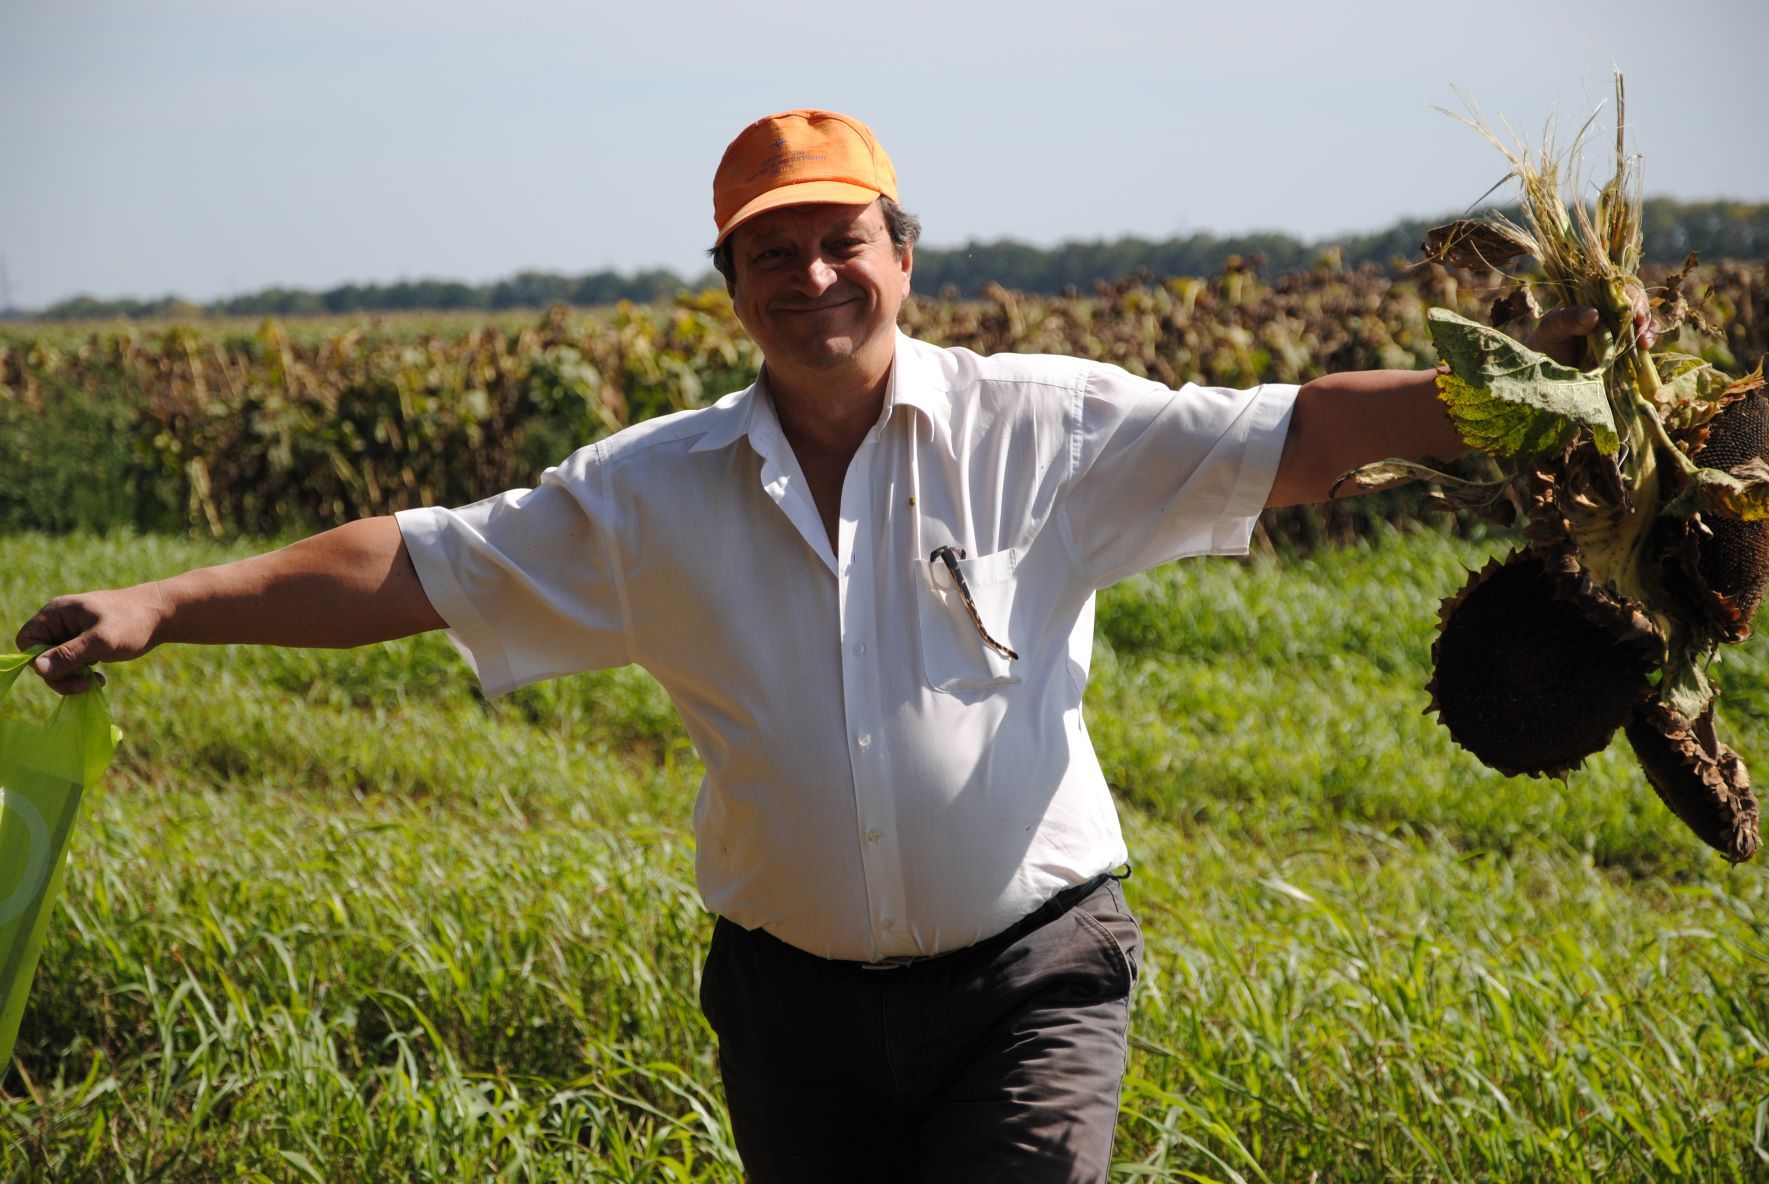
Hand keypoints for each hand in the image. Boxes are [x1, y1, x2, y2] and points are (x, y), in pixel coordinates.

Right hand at [15, 586, 165, 694]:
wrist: (163, 616)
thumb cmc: (133, 622)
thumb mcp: (102, 640)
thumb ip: (70, 654)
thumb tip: (38, 668)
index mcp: (56, 613)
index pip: (27, 642)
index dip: (39, 661)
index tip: (65, 672)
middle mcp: (59, 622)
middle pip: (40, 657)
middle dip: (59, 674)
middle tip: (84, 684)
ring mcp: (71, 633)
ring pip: (56, 664)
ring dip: (71, 677)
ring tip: (95, 681)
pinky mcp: (83, 644)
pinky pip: (70, 665)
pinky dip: (81, 675)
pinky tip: (99, 678)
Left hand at [1525, 285, 1656, 366]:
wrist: (1544, 364)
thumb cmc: (1547, 338)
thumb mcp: (1551, 327)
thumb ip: (1568, 319)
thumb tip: (1593, 313)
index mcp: (1595, 298)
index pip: (1620, 289)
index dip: (1631, 297)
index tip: (1634, 312)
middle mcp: (1611, 311)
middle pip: (1637, 305)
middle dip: (1643, 315)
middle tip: (1641, 327)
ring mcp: (1619, 329)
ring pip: (1643, 324)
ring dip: (1648, 331)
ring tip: (1645, 342)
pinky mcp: (1623, 348)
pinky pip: (1640, 343)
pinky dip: (1645, 344)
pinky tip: (1644, 349)